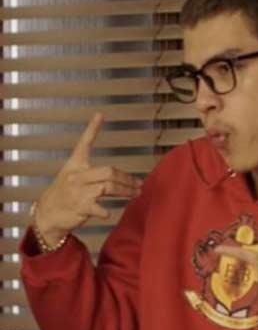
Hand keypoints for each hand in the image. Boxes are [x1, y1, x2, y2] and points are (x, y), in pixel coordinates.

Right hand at [33, 113, 142, 245]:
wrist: (48, 214)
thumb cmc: (64, 195)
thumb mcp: (72, 177)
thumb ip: (93, 174)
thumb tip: (117, 174)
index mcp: (75, 166)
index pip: (83, 143)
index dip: (92, 129)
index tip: (100, 114)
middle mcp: (76, 176)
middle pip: (108, 171)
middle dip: (127, 178)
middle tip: (138, 184)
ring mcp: (78, 192)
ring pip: (108, 187)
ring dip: (125, 191)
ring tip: (135, 193)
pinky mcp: (80, 207)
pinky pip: (99, 207)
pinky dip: (106, 211)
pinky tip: (109, 212)